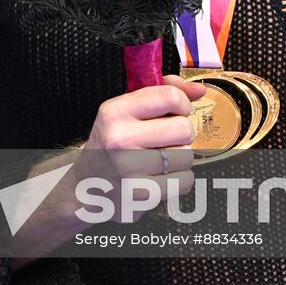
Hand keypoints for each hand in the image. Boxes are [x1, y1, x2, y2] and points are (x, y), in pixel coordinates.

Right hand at [82, 74, 205, 186]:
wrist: (87, 184)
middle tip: (167, 138)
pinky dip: (179, 179)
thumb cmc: (112, 144)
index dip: (182, 103)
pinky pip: (184, 180)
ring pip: (186, 155)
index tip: (176, 111)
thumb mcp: (125, 111)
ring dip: (180, 157)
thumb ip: (161, 93)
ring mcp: (128, 168)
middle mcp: (119, 138)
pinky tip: (160, 176)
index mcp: (115, 111)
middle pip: (183, 128)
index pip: (169, 97)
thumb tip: (198, 91)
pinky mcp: (140, 193)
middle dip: (182, 133)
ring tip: (160, 159)